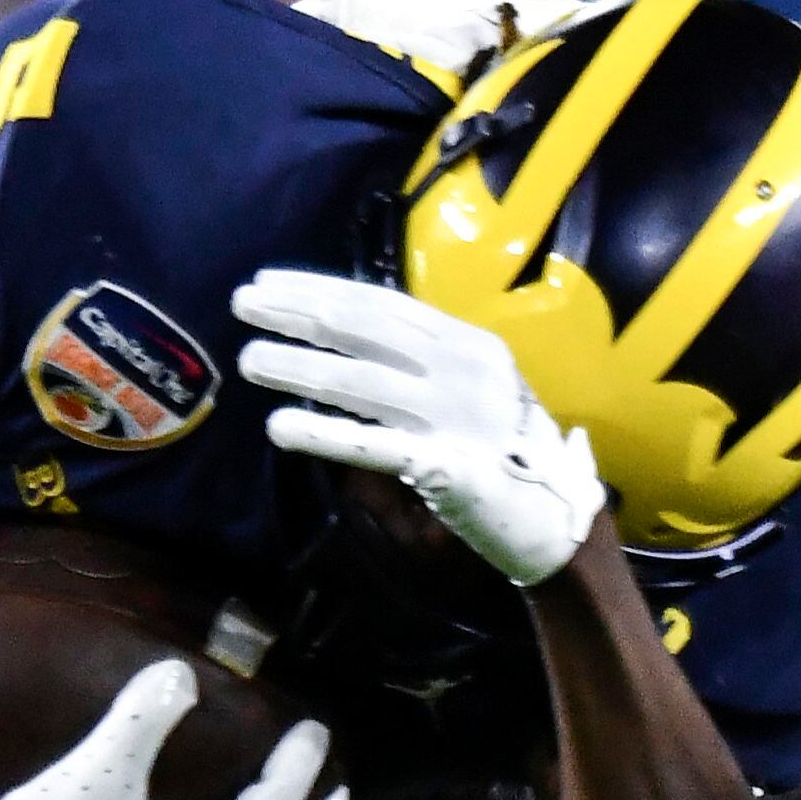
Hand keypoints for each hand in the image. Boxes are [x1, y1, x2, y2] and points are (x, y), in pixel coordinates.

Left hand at [233, 268, 602, 584]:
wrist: (558, 518)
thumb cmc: (506, 452)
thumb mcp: (469, 390)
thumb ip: (416, 365)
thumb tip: (341, 343)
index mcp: (467, 343)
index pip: (381, 305)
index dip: (320, 289)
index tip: (269, 281)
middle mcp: (461, 370)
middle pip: (364, 332)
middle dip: (298, 314)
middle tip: (242, 304)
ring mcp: (453, 418)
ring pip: (359, 384)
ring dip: (298, 368)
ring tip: (249, 362)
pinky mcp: (444, 467)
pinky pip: (371, 447)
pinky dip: (324, 435)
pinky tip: (281, 427)